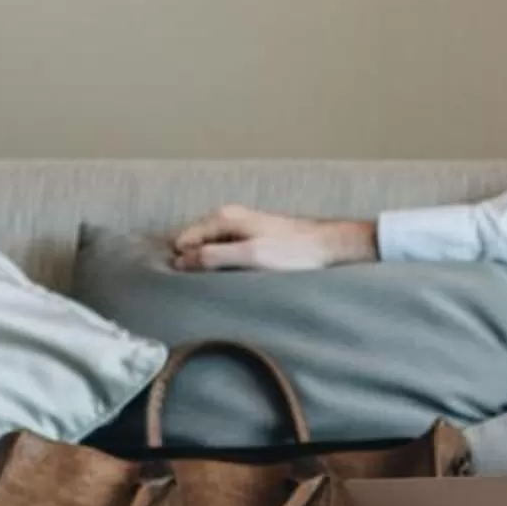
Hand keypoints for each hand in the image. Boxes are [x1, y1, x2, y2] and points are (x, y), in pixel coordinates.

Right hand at [169, 205, 378, 271]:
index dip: (181, 262)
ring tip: (215, 286)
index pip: (183, 240)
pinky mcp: (252, 237)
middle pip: (195, 243)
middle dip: (192, 262)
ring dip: (209, 265)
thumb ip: (213, 257)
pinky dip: (223, 264)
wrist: (327, 245)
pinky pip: (225, 251)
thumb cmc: (292, 252)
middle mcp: (228, 217)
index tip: (183, 283)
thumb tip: (179, 261)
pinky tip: (232, 279)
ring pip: (210, 248)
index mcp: (223, 218)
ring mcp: (240, 226)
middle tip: (198, 288)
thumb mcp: (250, 257)